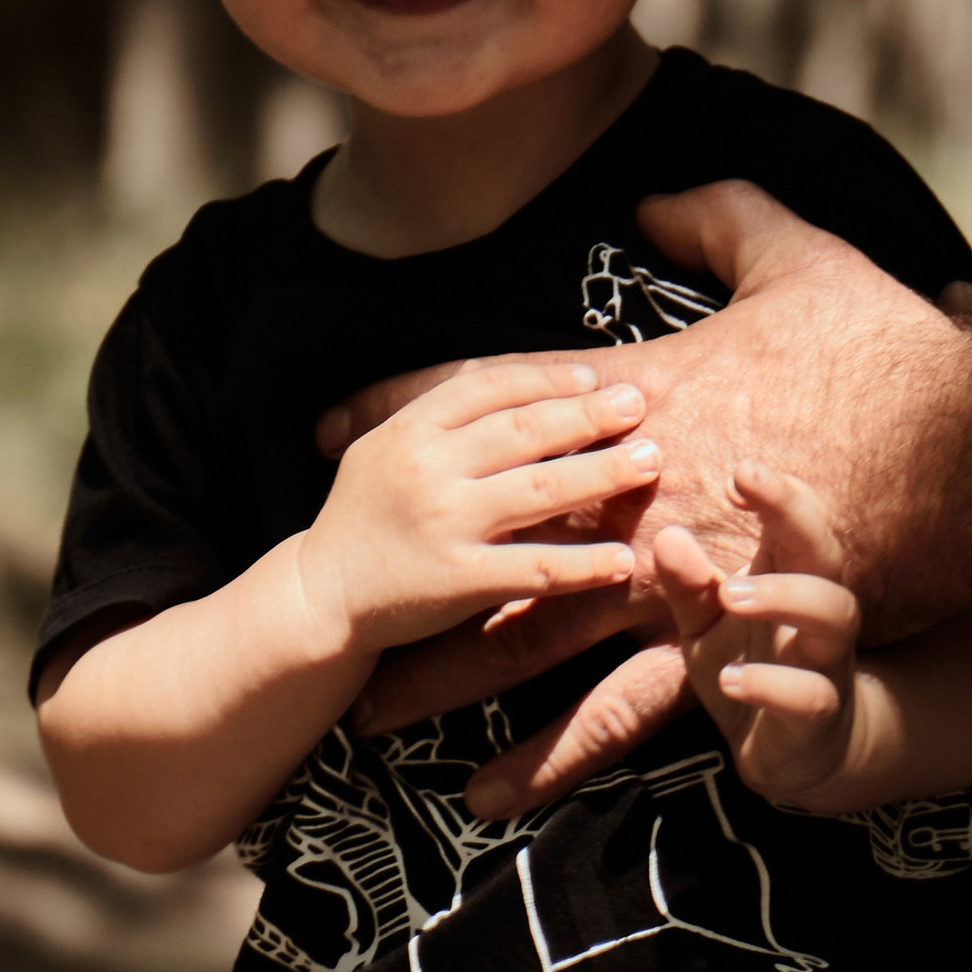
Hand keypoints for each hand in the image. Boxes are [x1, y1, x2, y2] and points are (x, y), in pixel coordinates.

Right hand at [303, 354, 654, 654]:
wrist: (320, 593)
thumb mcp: (384, 449)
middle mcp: (428, 469)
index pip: (489, 385)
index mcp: (410, 429)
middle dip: (588, 415)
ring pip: (540, 490)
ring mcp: (444, 524)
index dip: (547, 379)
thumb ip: (440, 418)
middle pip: (525, 430)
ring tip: (650, 462)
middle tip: (638, 407)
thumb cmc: (364, 518)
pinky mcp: (458, 580)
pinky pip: (535, 567)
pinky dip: (583, 564)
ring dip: (602, 473)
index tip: (594, 378)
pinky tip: (623, 559)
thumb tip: (519, 387)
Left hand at [332, 185, 971, 747]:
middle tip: (331, 584)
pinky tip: (500, 790)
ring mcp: (672, 573)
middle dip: (411, 558)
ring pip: (534, 629)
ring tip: (376, 715)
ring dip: (451, 674)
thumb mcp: (808, 261)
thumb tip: (655, 198)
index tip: (331, 420)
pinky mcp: (719, 641)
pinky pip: (620, 710)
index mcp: (646, 395)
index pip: (503, 395)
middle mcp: (637, 489)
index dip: (413, 404)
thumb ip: (725, 219)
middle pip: (494, 527)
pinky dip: (556, 751)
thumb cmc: (898, 359)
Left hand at [654, 465, 861, 807]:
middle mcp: (819, 611)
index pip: (795, 521)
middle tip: (746, 488)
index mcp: (791, 577)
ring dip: (785, 596)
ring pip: (833, 616)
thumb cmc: (752, 666)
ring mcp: (825, 662)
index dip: (777, 491)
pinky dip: (773, 685)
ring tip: (732, 594)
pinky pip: (810, 696)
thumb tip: (667, 536)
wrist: (798, 753)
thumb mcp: (706, 625)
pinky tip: (734, 679)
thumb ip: (688, 585)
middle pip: (826, 551)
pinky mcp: (819, 717)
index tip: (741, 471)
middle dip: (794, 514)